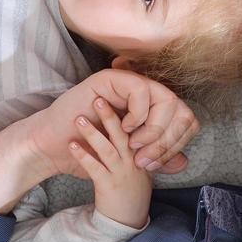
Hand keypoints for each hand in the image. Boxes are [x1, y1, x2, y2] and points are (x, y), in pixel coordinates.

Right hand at [17, 69, 199, 180]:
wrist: (56, 148)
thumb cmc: (90, 153)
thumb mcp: (129, 159)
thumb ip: (155, 158)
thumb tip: (183, 163)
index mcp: (151, 110)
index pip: (185, 118)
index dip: (178, 143)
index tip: (157, 163)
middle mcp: (144, 93)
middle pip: (179, 107)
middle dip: (167, 138)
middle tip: (146, 158)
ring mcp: (129, 83)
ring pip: (165, 98)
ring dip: (154, 128)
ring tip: (135, 145)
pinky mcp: (112, 78)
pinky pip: (141, 89)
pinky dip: (139, 113)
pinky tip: (126, 128)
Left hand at [68, 97, 152, 229]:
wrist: (127, 221)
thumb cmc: (132, 190)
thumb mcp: (144, 166)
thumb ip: (145, 146)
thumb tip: (144, 123)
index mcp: (142, 154)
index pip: (139, 129)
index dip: (128, 114)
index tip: (117, 98)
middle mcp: (134, 161)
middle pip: (124, 134)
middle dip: (110, 116)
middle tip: (97, 99)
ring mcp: (121, 173)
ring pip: (108, 149)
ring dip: (92, 133)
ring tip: (78, 119)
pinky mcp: (108, 186)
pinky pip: (94, 168)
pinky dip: (83, 156)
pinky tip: (72, 145)